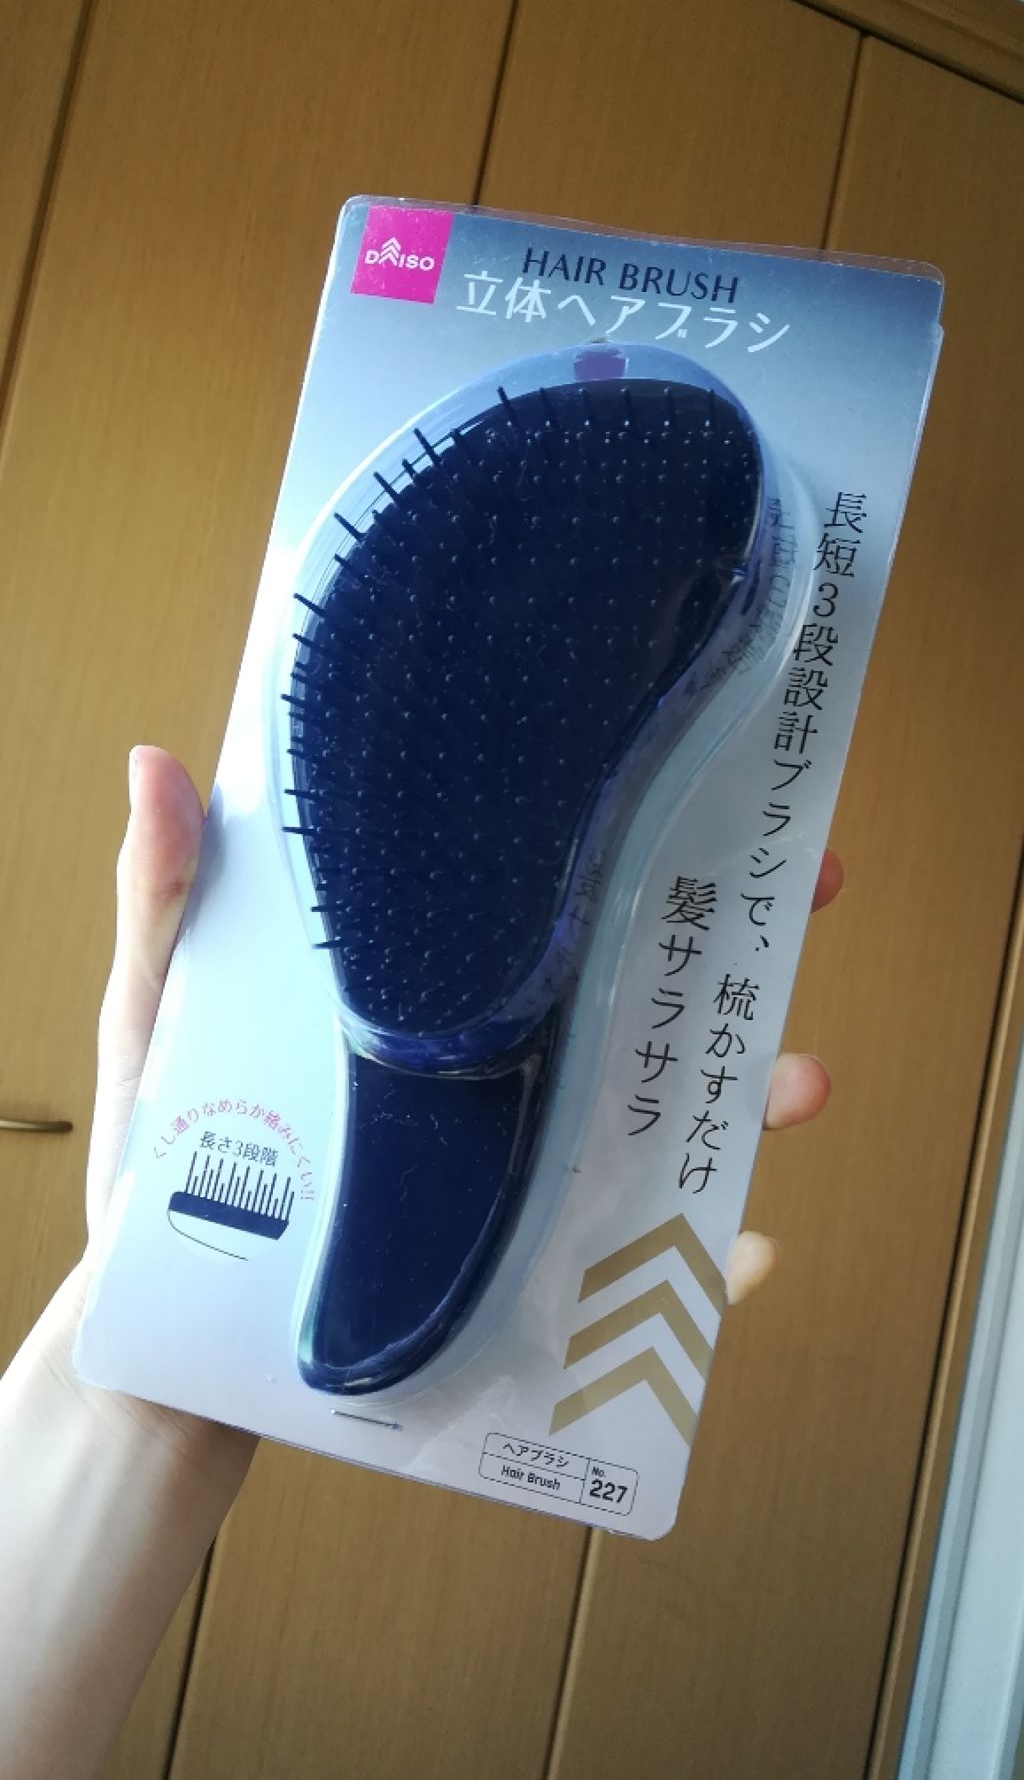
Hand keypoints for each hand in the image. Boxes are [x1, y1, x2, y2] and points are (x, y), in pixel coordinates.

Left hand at [85, 747, 838, 1318]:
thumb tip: (158, 764)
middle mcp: (486, 1073)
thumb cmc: (157, 1168)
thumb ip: (166, 901)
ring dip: (744, 1101)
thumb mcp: (158, 1018)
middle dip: (732, 939)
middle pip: (629, 993)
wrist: (171, 1347)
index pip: (539, 903)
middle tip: (808, 892)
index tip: (706, 781)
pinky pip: (634, 1279)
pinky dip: (703, 1272)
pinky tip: (745, 1253)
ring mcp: (513, 1172)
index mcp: (421, 995)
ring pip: (656, 1124)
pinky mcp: (522, 1277)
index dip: (622, 839)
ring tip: (798, 1083)